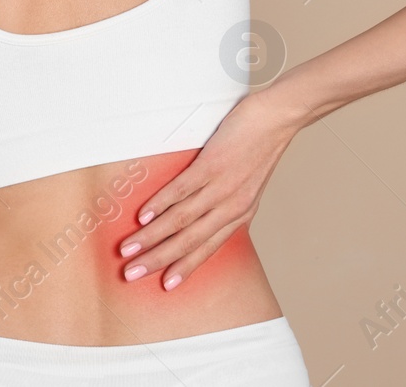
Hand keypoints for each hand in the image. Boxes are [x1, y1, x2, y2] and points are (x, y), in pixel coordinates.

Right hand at [117, 90, 299, 289]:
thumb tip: (202, 216)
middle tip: (131, 274)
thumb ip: (226, 204)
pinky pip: (183, 190)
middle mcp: (231, 207)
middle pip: (189, 241)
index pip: (207, 249)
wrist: (276, 119)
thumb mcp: (247, 185)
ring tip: (129, 249)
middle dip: (158, 260)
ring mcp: (222, 187)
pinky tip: (144, 216)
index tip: (164, 286)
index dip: (185, 268)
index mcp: (239, 215)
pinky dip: (161, 204)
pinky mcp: (213, 165)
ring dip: (152, 237)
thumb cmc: (257, 148)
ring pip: (182, 220)